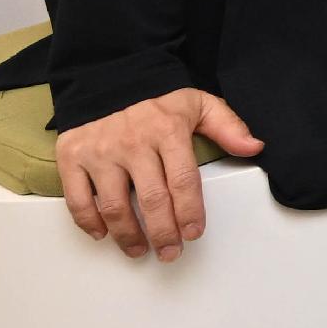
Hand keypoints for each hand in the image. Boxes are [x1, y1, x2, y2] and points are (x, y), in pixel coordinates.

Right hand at [56, 88, 265, 260]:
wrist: (108, 75)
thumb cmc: (156, 97)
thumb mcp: (198, 103)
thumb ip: (228, 127)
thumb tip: (254, 147)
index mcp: (168, 131)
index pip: (184, 181)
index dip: (190, 212)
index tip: (194, 233)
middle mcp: (133, 144)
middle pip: (152, 200)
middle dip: (163, 233)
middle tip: (170, 252)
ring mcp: (100, 152)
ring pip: (114, 206)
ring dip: (128, 236)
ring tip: (139, 250)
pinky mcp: (71, 156)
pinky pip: (77, 198)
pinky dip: (88, 222)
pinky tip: (103, 233)